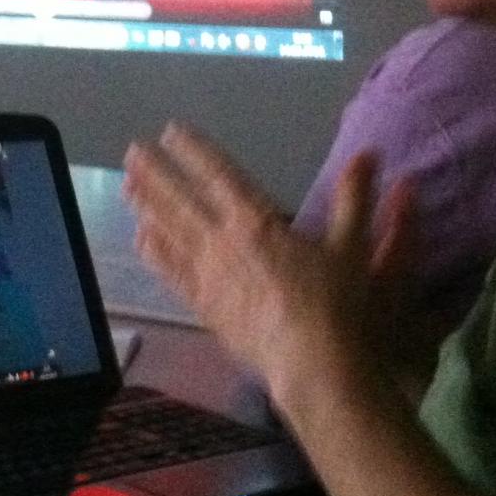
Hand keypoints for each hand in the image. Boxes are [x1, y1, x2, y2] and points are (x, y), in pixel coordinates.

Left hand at [122, 124, 410, 418]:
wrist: (310, 364)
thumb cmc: (335, 303)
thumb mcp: (352, 245)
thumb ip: (354, 197)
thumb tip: (368, 154)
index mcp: (257, 220)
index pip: (218, 174)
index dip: (193, 151)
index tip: (170, 132)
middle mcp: (223, 241)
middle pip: (181, 199)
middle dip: (157, 172)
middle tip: (132, 150)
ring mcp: (208, 275)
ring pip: (169, 232)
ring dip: (147, 205)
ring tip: (127, 183)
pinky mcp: (203, 306)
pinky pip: (171, 273)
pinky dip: (154, 252)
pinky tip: (140, 238)